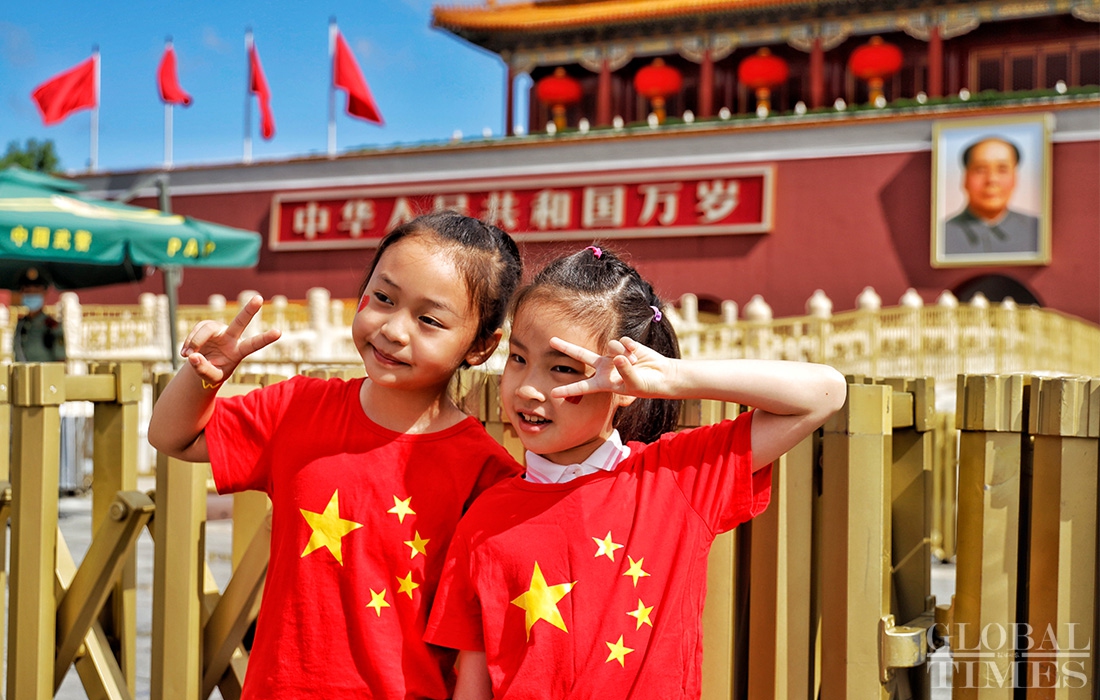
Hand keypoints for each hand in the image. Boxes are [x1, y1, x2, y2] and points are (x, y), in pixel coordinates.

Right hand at [180, 295, 280, 385]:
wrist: (204, 365)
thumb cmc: (214, 372)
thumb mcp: (211, 377)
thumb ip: (203, 369)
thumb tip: (193, 356)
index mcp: (238, 351)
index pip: (252, 345)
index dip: (265, 338)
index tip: (278, 332)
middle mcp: (231, 337)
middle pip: (240, 322)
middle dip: (249, 310)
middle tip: (259, 298)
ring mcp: (219, 330)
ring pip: (206, 329)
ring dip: (195, 342)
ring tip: (187, 355)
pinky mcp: (206, 326)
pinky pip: (195, 331)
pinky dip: (188, 342)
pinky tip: (185, 353)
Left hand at [548, 336, 675, 399]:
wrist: (661, 376)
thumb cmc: (646, 385)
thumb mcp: (634, 384)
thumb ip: (624, 371)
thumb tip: (618, 357)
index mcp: (603, 382)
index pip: (582, 386)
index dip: (568, 390)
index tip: (552, 394)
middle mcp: (605, 367)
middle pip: (581, 355)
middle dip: (566, 347)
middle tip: (551, 340)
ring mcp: (613, 355)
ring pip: (611, 347)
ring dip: (623, 354)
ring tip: (634, 362)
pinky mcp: (624, 345)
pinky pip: (623, 342)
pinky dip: (631, 348)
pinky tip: (637, 353)